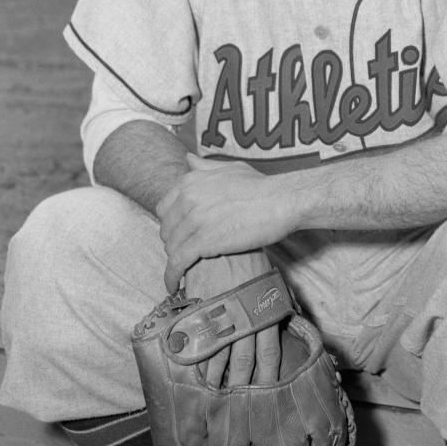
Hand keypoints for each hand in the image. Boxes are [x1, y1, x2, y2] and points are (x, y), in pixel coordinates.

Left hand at [157, 155, 287, 292]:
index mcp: (191, 182)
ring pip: (172, 248)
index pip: (164, 208)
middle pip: (166, 230)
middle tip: (190, 251)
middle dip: (176, 242)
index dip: (173, 222)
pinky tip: (174, 285)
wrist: (282, 200)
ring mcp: (194, 220)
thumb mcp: (231, 169)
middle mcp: (187, 199)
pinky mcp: (203, 242)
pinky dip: (172, 276)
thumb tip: (189, 160)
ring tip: (187, 268)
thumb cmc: (261, 186)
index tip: (182, 232)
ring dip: (177, 261)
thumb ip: (206, 167)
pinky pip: (177, 263)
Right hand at [183, 253, 281, 387]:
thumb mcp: (271, 278)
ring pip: (219, 355)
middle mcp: (244, 316)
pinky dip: (197, 357)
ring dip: (216, 375)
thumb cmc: (251, 257)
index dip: (267, 375)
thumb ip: (278, 301)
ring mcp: (220, 314)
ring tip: (214, 390)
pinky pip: (198, 340)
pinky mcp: (200, 309)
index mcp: (265, 310)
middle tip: (238, 399)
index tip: (265, 389)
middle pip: (243, 361)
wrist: (223, 238)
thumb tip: (292, 318)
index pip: (269, 352)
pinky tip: (196, 368)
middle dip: (240, 383)